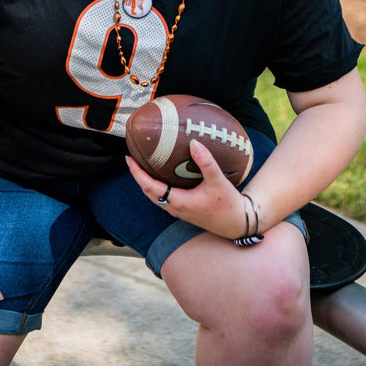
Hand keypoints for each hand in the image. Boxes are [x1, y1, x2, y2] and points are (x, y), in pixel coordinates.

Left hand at [127, 139, 248, 239]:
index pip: (150, 187)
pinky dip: (156, 187)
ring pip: (154, 197)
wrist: (236, 223)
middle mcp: (175, 208)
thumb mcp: (218, 181)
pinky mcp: (184, 210)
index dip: (138, 173)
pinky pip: (163, 198)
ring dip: (145, 182)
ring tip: (142, 166)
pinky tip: (161, 176)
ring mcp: (178, 211)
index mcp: (179, 202)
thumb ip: (206, 162)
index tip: (129, 159)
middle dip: (138, 176)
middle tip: (132, 159)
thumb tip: (193, 142)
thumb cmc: (227, 204)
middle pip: (148, 192)